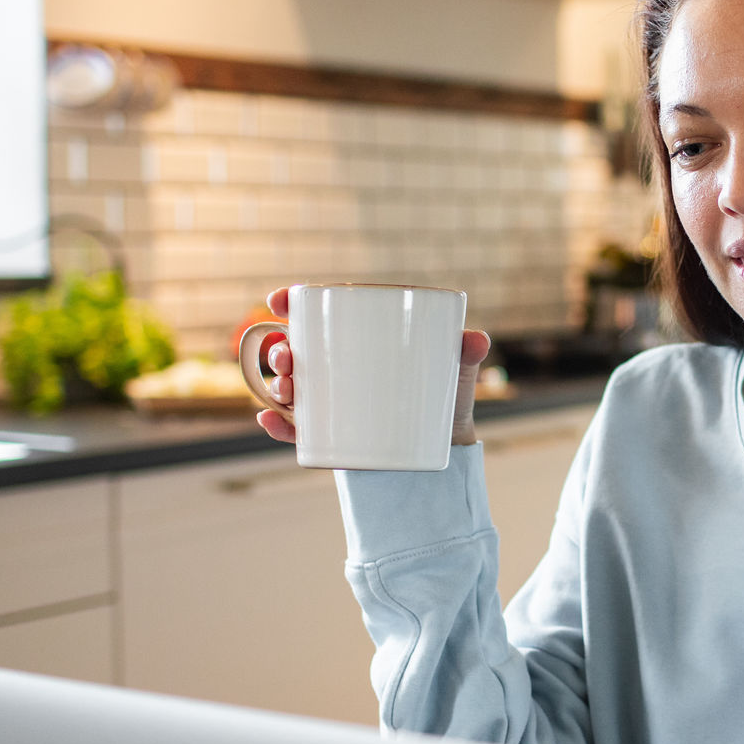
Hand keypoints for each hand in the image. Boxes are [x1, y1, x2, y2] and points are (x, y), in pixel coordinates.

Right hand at [253, 286, 494, 446]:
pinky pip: (296, 430)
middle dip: (279, 351)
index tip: (279, 301)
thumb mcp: (457, 366)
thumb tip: (476, 341)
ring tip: (284, 389)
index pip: (316, 315)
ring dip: (274, 384)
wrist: (447, 442)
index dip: (290, 302)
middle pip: (295, 351)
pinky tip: (268, 419)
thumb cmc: (446, 390)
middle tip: (288, 359)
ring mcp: (331, 401)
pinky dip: (278, 425)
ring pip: (289, 388)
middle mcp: (336, 367)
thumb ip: (468, 350)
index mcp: (358, 338)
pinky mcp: (331, 434)